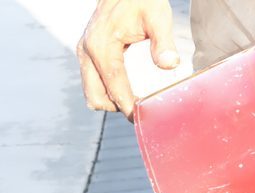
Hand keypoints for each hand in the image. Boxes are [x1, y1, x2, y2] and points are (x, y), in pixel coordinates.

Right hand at [77, 0, 178, 118]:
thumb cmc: (143, 0)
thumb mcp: (158, 18)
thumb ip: (164, 42)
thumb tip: (170, 64)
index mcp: (101, 46)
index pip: (114, 87)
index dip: (128, 107)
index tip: (144, 119)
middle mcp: (87, 51)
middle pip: (96, 96)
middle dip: (118, 107)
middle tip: (143, 111)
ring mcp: (84, 52)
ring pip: (92, 92)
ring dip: (112, 100)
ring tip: (137, 101)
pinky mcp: (88, 53)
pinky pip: (93, 82)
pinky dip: (108, 91)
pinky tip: (129, 90)